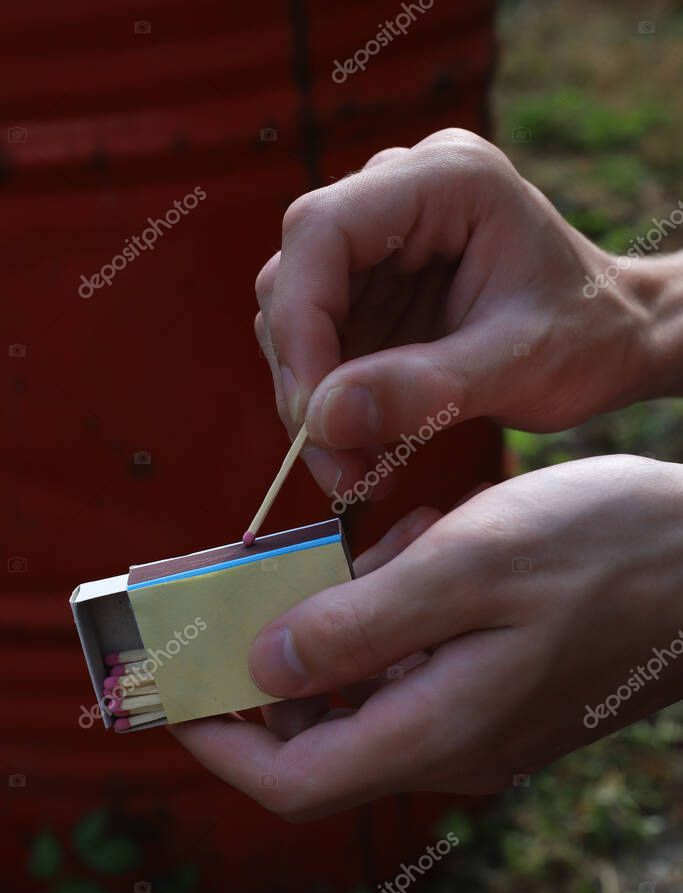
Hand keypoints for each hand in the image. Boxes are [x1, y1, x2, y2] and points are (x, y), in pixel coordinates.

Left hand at [170, 455, 682, 819]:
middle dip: (273, 656)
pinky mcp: (495, 685)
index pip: (293, 779)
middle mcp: (451, 742)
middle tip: (252, 582)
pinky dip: (394, 602)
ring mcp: (476, 716)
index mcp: (438, 730)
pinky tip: (426, 545)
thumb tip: (263, 666)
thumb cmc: (604, 551)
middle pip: (320, 727)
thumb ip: (360, 624)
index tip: (173, 690)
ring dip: (345, 614)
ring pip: (366, 681)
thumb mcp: (469, 565)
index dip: (219, 743)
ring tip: (379, 544)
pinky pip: (412, 657)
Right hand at [254, 129, 654, 496]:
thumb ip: (426, 389)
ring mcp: (380, 248)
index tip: (316, 415)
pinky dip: (333, 409)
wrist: (613, 343)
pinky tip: (368, 455)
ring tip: (361, 474)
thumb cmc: (587, 337)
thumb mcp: (518, 365)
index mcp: (443, 179)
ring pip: (296, 322)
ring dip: (314, 406)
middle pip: (296, 281)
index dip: (300, 323)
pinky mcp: (372, 294)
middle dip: (306, 380)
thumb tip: (322, 421)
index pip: (323, 231)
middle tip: (340, 468)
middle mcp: (397, 200)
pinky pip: (321, 350)